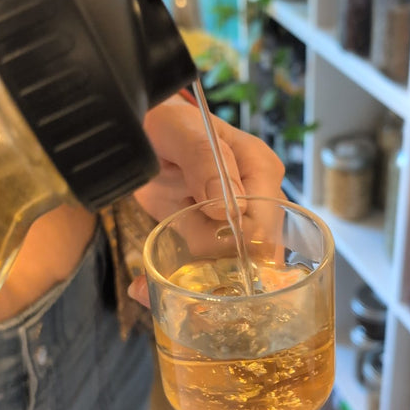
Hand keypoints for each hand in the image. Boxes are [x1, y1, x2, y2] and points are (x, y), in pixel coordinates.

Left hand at [128, 93, 284, 307]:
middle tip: (175, 268)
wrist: (147, 132)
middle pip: (253, 252)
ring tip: (149, 279)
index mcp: (260, 169)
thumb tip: (232, 209)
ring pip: (229, 265)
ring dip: (194, 278)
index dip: (238, 241)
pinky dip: (177, 279)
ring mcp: (235, 223)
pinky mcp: (211, 238)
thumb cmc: (170, 122)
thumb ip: (206, 160)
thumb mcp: (182, 132)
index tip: (202, 239)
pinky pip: (205, 268)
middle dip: (218, 267)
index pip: (266, 221)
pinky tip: (143, 287)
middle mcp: (257, 201)